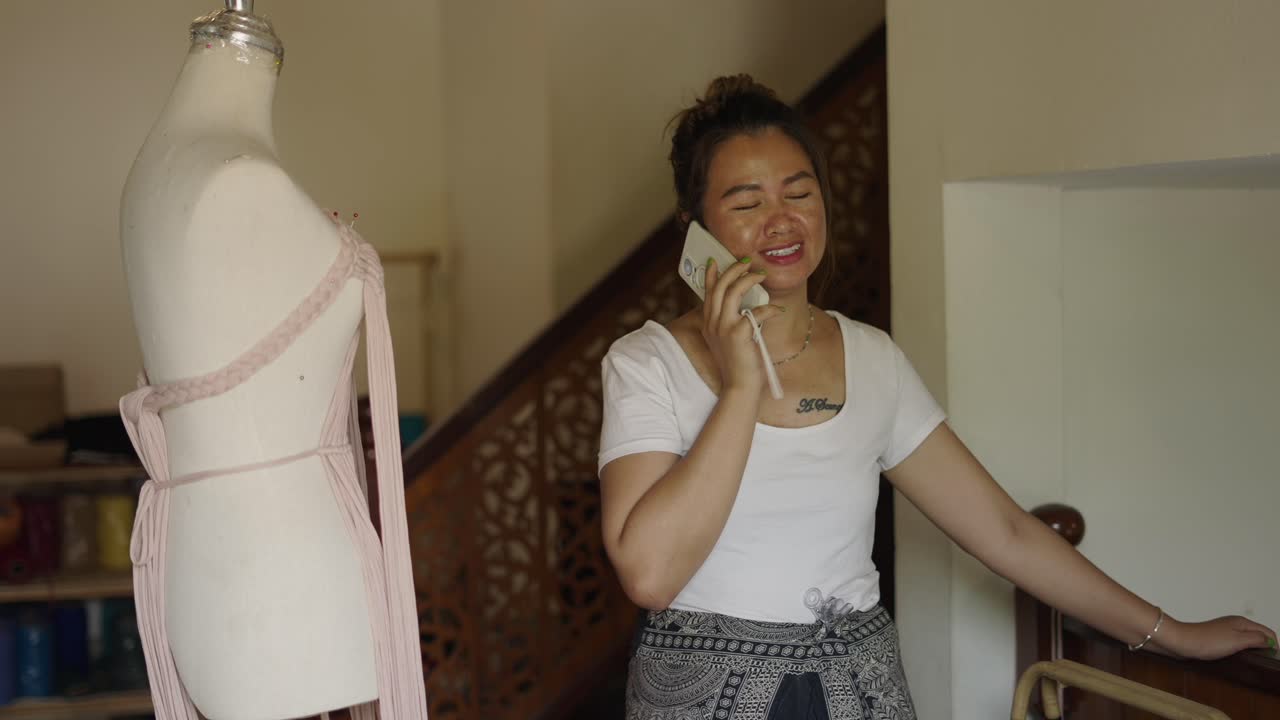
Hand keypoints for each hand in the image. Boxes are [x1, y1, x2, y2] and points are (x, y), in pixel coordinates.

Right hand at [701, 258, 780, 394]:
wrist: (739, 386)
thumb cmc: (738, 364)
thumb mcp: (728, 340)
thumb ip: (730, 322)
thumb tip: (745, 305)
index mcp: (708, 324)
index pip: (708, 293)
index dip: (712, 275)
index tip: (715, 261)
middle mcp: (712, 323)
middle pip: (720, 287)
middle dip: (734, 270)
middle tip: (747, 262)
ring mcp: (723, 328)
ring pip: (733, 292)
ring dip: (749, 280)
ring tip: (761, 275)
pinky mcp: (738, 334)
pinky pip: (756, 312)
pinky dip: (770, 308)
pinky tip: (779, 309)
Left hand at [1154, 615, 1276, 660]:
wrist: (1182, 642)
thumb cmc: (1207, 641)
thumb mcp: (1238, 640)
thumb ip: (1256, 639)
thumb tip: (1270, 640)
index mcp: (1242, 622)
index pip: (1267, 631)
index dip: (1274, 643)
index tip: (1274, 656)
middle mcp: (1235, 623)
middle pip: (1258, 633)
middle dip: (1265, 644)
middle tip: (1266, 658)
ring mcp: (1225, 630)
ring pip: (1247, 637)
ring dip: (1254, 646)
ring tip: (1255, 657)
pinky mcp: (1217, 637)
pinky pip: (1236, 641)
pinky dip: (1242, 648)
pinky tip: (1239, 655)